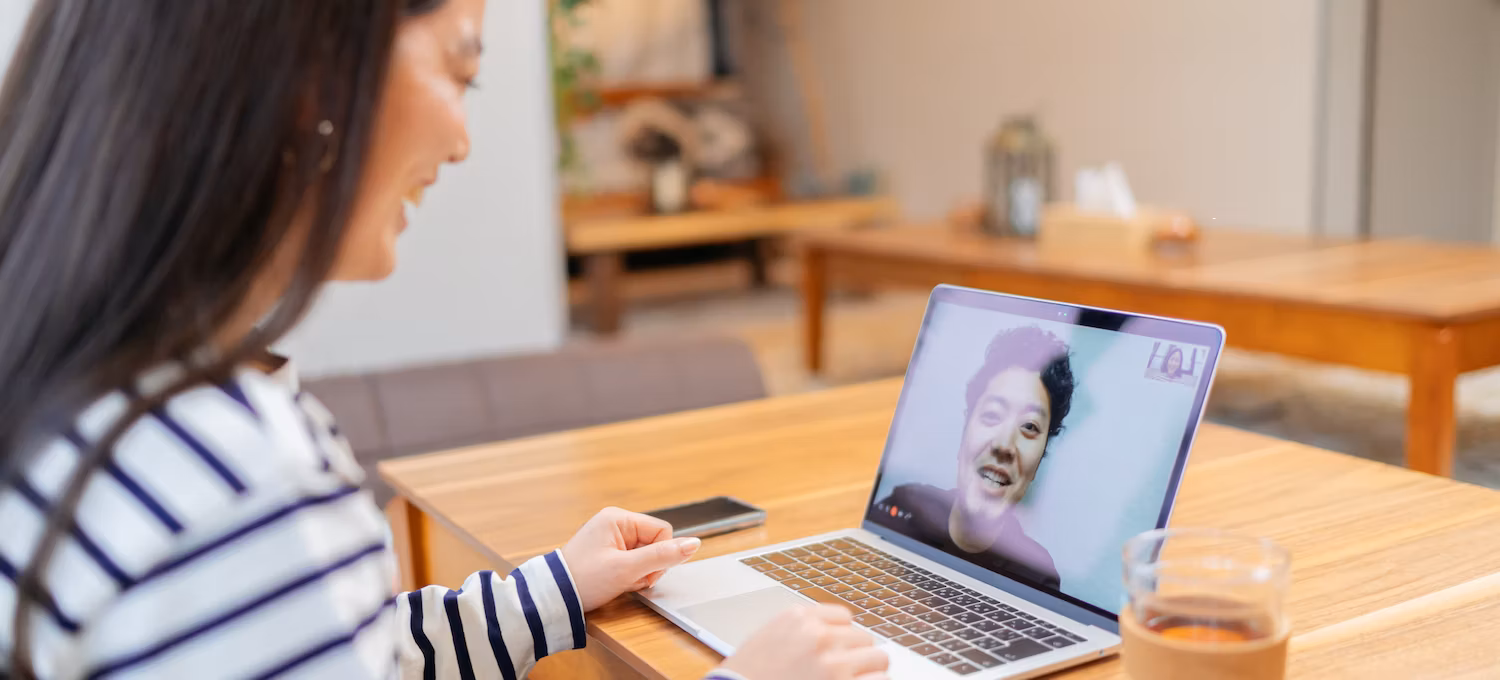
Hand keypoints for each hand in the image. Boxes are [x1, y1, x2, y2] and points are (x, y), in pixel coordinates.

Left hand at [560, 507, 701, 610]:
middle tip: (629, 579)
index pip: (662, 531)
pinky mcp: (607, 552)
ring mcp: (610, 537)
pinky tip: (616, 582)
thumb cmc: (583, 580)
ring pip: (645, 555)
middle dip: (648, 567)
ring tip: (619, 581)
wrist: (553, 598)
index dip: (660, 555)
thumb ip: (662, 556)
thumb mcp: (627, 569)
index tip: (644, 574)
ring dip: (639, 573)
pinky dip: (629, 575)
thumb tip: (694, 544)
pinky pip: (632, 561)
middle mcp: (615, 523)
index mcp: (618, 518)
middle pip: (654, 543)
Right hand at [720, 605, 889, 679]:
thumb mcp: (769, 640)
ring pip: (878, 658)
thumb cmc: (746, 677)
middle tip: (840, 673)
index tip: (834, 652)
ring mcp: (834, 664)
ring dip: (867, 672)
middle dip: (855, 656)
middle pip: (864, 638)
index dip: (841, 638)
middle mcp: (819, 636)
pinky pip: (880, 679)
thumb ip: (801, 632)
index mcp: (798, 618)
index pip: (844, 617)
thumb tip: (836, 636)